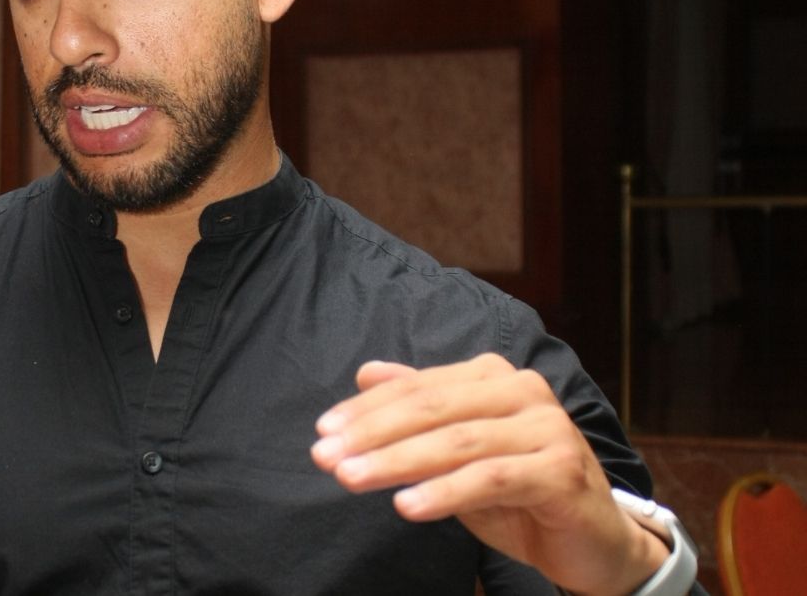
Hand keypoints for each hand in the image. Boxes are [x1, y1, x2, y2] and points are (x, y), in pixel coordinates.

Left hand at [310, 355, 668, 594]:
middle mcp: (522, 391)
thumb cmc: (517, 492)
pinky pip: (490, 478)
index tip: (323, 431)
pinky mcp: (560, 469)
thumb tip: (366, 372)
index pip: (417, 387)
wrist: (593, 542)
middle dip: (371, 433)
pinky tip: (405, 506)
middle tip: (325, 456)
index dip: (366, 408)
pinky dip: (443, 492)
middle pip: (432, 408)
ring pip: (456, 441)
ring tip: (350, 479)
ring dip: (396, 462)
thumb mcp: (459, 449)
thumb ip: (419, 408)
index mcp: (493, 377)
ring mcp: (546, 427)